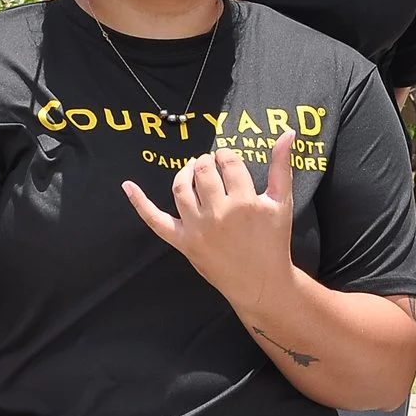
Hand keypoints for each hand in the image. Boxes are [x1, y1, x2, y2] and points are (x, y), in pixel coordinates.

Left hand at [124, 130, 299, 310]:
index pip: (228, 163)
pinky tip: (127, 185)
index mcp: (245, 201)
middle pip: (203, 172)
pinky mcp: (183, 242)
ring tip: (192, 170)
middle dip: (206, 162)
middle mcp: (218, 214)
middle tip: (211, 164)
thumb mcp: (281, 202)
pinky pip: (155, 220)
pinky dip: (139, 203)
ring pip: (181, 188)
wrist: (260, 281)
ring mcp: (197, 229)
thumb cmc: (273, 241)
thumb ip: (281, 166)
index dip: (227, 155)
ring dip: (185, 172)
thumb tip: (288, 133)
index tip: (228, 159)